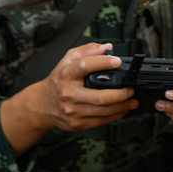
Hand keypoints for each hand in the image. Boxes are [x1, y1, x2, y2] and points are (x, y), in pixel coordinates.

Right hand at [0, 42, 136, 155]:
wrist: (41, 105)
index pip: (85, 66)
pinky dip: (115, 115)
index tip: (117, 61)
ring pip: (103, 111)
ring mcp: (72, 111)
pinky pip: (101, 121)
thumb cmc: (58, 81)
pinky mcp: (77, 124)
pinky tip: (122, 109)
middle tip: (130, 89)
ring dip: (122, 106)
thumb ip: (87, 51)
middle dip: (121, 93)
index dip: (103, 63)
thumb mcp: (67, 60)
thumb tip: (107, 47)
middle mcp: (68, 94)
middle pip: (100, 96)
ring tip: (131, 100)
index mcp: (66, 74)